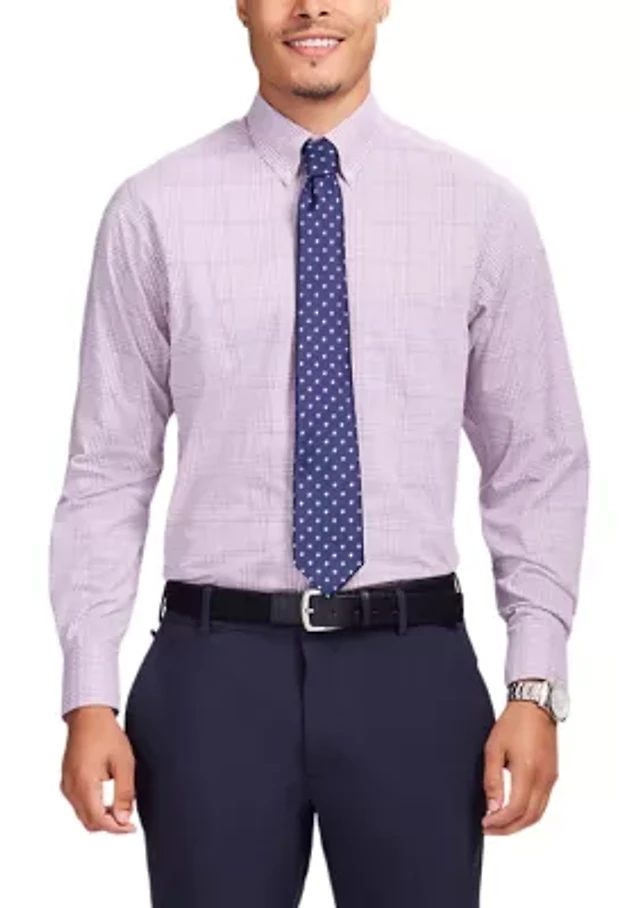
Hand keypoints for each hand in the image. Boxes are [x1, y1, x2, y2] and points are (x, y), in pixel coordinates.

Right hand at [60, 705, 136, 833]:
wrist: (89, 716)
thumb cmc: (106, 734)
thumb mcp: (124, 763)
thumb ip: (124, 794)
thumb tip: (123, 820)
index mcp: (84, 783)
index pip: (98, 820)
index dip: (116, 829)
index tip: (131, 827)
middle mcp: (71, 788)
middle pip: (88, 822)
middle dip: (109, 825)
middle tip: (128, 820)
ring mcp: (66, 785)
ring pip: (82, 815)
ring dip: (100, 818)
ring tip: (120, 808)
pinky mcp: (66, 781)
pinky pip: (78, 804)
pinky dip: (92, 808)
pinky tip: (107, 800)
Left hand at [482, 699, 557, 834]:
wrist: (535, 706)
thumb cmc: (513, 723)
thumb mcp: (494, 749)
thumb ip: (492, 780)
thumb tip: (492, 808)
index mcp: (528, 772)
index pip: (516, 810)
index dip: (499, 822)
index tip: (484, 823)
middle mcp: (544, 779)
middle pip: (529, 818)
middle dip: (508, 828)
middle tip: (489, 829)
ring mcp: (551, 779)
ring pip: (538, 814)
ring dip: (519, 824)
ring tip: (499, 823)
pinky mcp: (553, 776)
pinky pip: (543, 803)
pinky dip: (528, 814)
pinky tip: (514, 811)